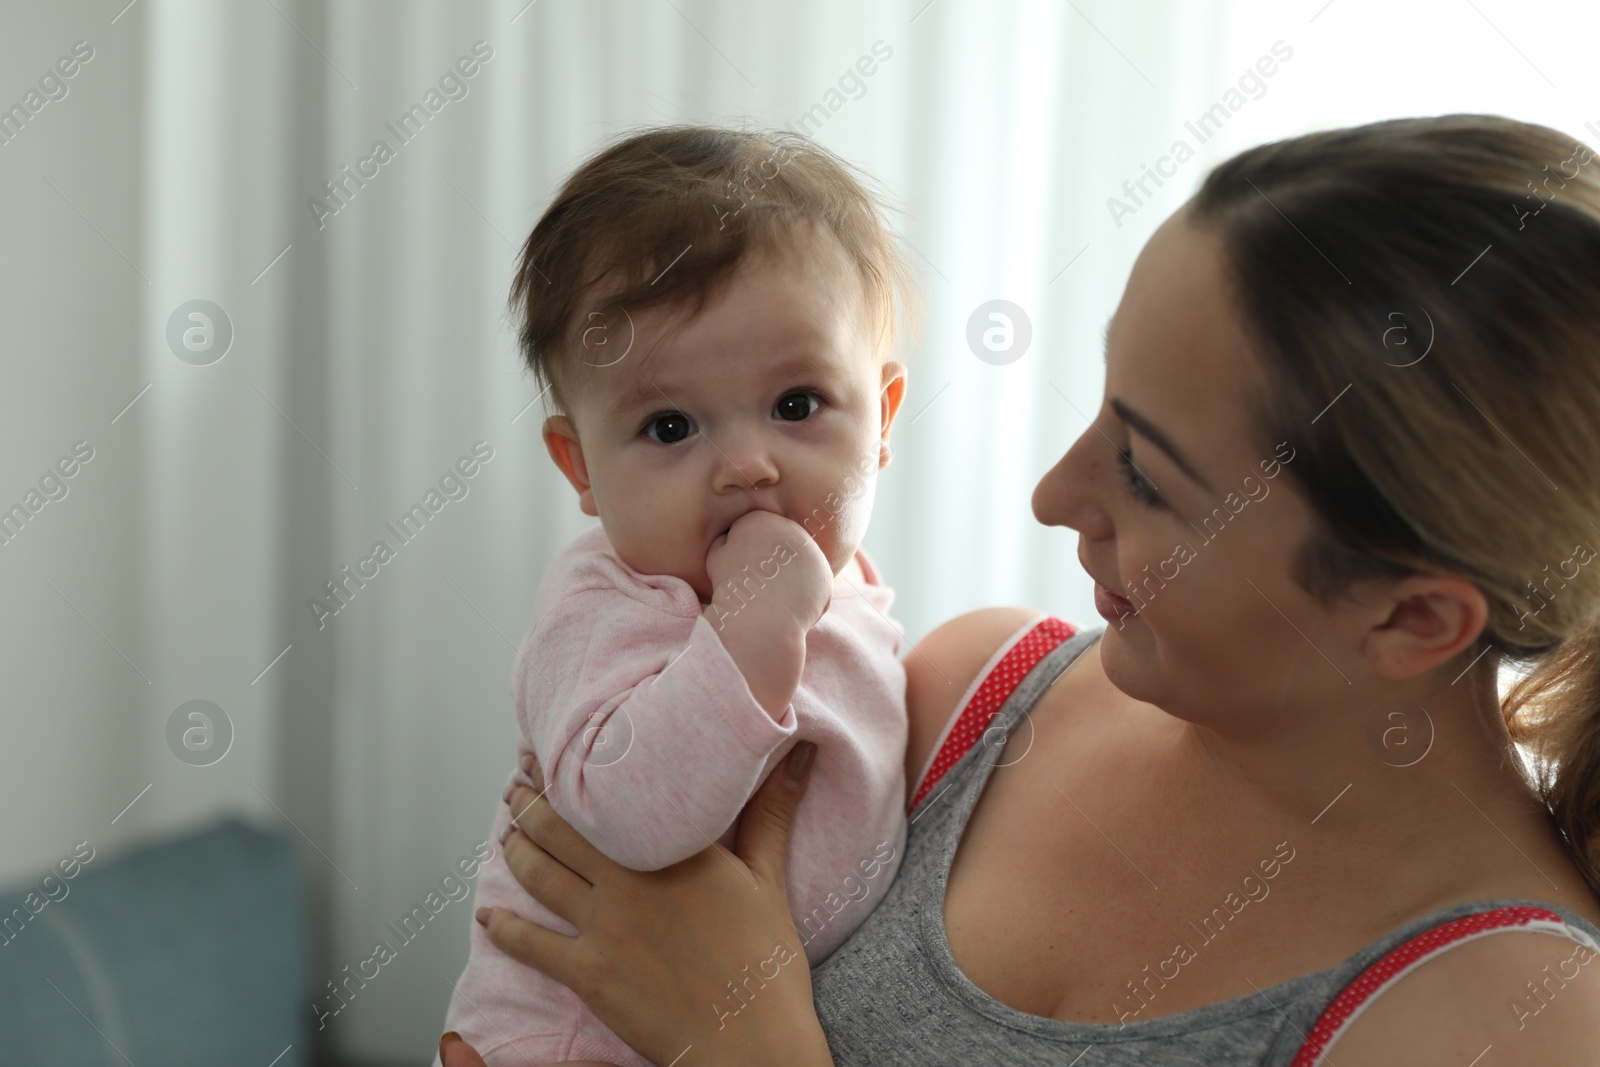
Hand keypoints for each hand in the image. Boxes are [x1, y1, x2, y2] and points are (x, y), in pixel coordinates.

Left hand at [469, 743, 833, 1066]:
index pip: (606, 795)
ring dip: (516, 848)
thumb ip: (771, 811)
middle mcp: (628, 880)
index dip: (569, 771)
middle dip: (531, 802)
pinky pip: (530, 944)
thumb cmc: (766, 964)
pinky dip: (502, 926)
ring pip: (540, 874)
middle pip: (560, 829)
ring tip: (506, 831)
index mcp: (671, 849)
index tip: (551, 752)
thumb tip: (800, 753)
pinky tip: (488, 915)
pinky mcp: (589, 973)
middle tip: (517, 786)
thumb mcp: (768, 879)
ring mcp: (604, 927)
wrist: (752, 1041)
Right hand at [706, 509, 831, 630]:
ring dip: (788, 578)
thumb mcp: (717, 556)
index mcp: (763, 519)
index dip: (747, 554)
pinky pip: (813, 585)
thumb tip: (731, 538)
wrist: (760, 617)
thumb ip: (726, 541)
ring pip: (798, 564)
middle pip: (781, 545)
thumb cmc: (733, 587)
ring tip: (774, 595)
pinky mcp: (826, 575)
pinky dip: (803, 596)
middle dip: (771, 564)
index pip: (757, 532)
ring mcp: (813, 552)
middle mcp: (792, 530)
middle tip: (759, 584)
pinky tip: (790, 605)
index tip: (742, 571)